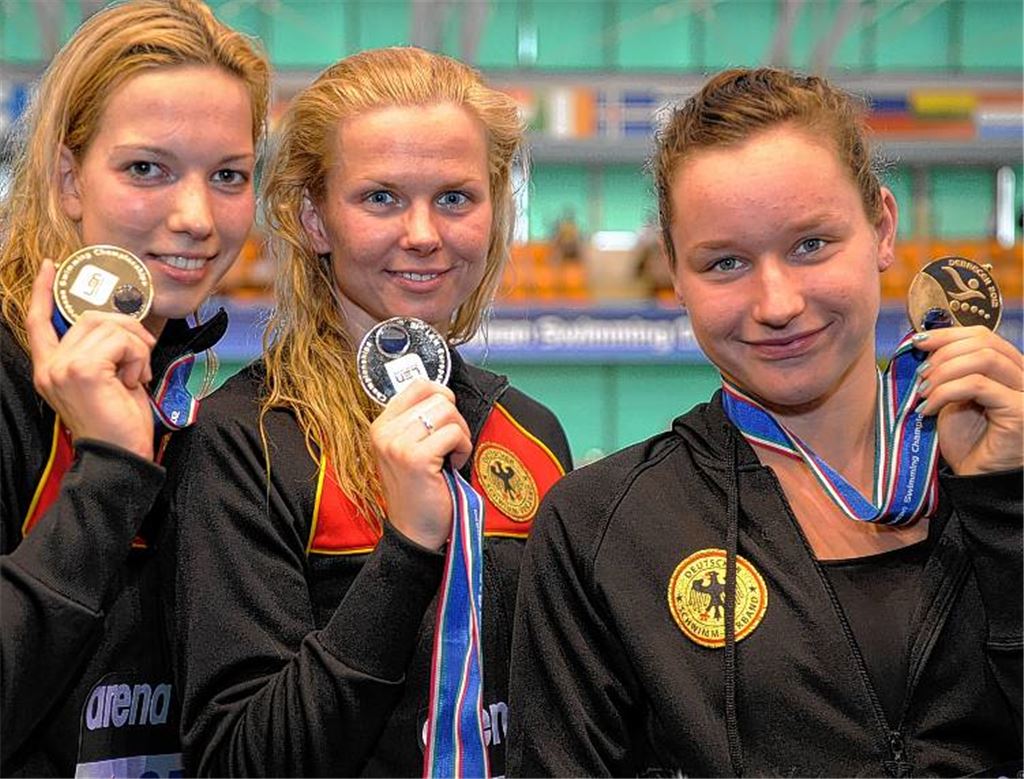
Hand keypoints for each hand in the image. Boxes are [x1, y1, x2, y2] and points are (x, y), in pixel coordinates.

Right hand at [26, 259, 156, 459]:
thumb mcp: (108, 381)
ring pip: (110, 325)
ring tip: (137, 376)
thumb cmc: (120, 423)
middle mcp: (51, 367)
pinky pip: (123, 341)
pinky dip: (139, 357)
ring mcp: (64, 367)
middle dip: (127, 329)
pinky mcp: (84, 369)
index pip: (38, 321)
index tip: (51, 267)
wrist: (121, 456)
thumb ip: (103, 352)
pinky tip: (135, 381)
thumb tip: (121, 326)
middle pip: (90, 317)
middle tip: (141, 358)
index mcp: (51, 369)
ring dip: (137, 346)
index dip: (43, 291)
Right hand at [369, 379, 471, 550]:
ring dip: (459, 435)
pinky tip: (451, 466)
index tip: (446, 419)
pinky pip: (454, 433)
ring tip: (449, 457)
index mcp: (381, 426)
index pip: (418, 384)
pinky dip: (462, 449)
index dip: (441, 396)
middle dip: (453, 420)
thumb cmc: (418, 492)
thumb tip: (443, 396)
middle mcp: (385, 432)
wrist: (415, 532)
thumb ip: (418, 422)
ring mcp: (398, 444)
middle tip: (448, 447)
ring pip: (448, 412)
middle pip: (438, 397)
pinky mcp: (416, 458)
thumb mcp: (408, 450)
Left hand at [913, 325, 1023, 474]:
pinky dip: (946, 392)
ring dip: (943, 372)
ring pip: (983, 359)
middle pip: (984, 341)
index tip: (917, 341)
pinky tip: (929, 409)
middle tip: (920, 376)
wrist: (977, 479)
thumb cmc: (966, 439)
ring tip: (923, 393)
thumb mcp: (952, 396)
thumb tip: (925, 342)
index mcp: (1010, 368)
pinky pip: (978, 385)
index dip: (947, 334)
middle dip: (943, 353)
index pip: (983, 334)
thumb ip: (948, 370)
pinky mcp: (1020, 410)